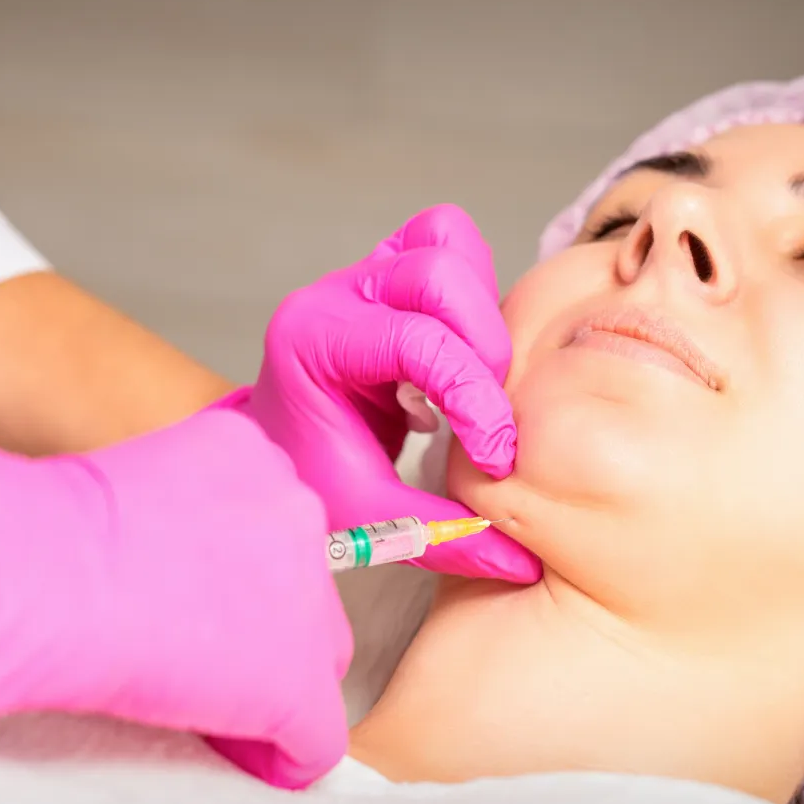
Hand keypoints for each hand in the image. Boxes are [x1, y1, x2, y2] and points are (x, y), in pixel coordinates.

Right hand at [0, 403, 350, 788]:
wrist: (47, 576)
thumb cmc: (51, 530)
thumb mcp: (133, 480)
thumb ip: (181, 508)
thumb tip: (174, 563)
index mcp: (253, 455)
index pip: (276, 522)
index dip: (240, 570)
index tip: (202, 596)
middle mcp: (297, 510)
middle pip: (305, 584)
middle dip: (264, 617)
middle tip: (200, 646)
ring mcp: (307, 594)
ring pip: (318, 651)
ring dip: (274, 676)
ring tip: (212, 697)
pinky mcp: (298, 682)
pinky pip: (315, 733)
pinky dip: (284, 751)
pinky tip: (251, 753)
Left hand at [237, 205, 540, 582]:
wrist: (279, 446)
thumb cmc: (312, 478)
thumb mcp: (368, 521)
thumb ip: (443, 537)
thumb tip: (524, 562)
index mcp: (313, 341)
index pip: (415, 343)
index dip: (473, 397)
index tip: (497, 458)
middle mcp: (336, 294)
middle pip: (435, 275)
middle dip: (482, 349)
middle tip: (486, 416)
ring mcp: (364, 273)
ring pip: (446, 243)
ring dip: (480, 312)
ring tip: (477, 378)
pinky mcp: (392, 268)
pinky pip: (448, 240)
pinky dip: (475, 286)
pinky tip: (467, 349)